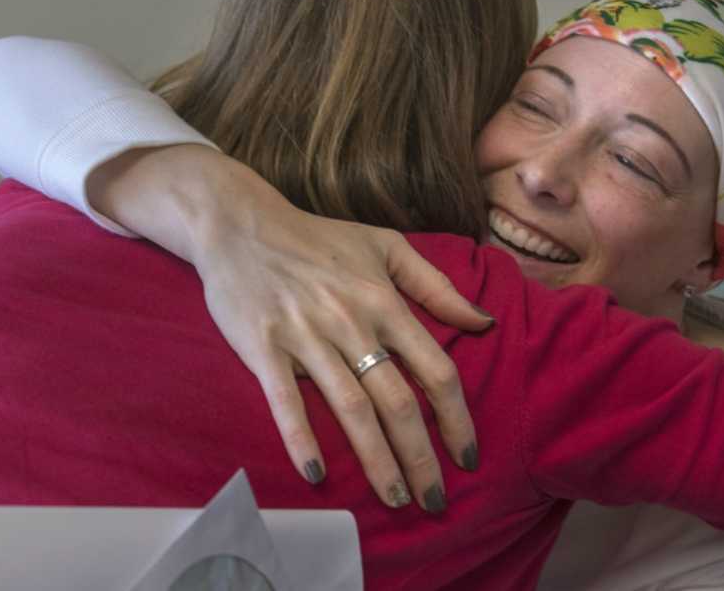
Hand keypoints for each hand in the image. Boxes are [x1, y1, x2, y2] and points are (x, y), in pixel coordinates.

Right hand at [90, 144, 493, 511]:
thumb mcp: (386, 246)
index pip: (435, 370)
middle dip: (421, 457)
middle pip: (397, 402)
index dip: (457, 418)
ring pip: (351, 410)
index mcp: (385, 302)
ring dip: (376, 461)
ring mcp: (307, 337)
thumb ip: (437, 286)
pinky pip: (286, 402)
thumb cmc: (318, 239)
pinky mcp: (264, 348)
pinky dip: (302, 440)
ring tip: (395, 498)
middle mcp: (352, 323)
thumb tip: (484, 322)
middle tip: (435, 501)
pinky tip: (316, 476)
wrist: (239, 223)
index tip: (468, 457)